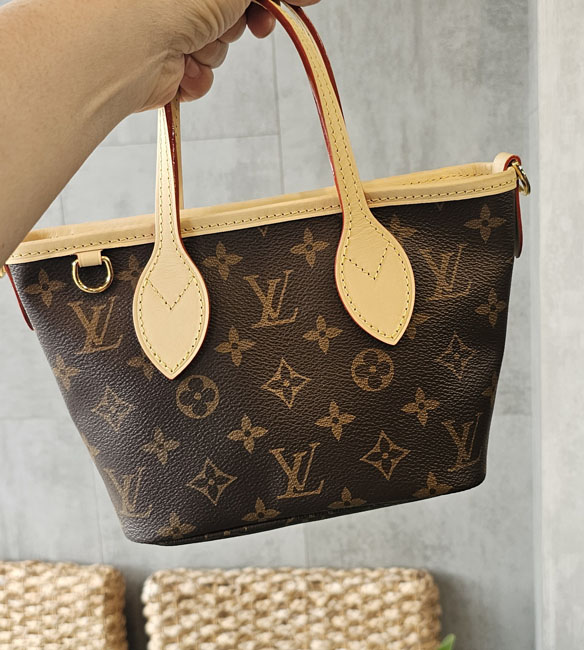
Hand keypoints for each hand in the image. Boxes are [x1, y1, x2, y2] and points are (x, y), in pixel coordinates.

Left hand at [141, 0, 320, 110]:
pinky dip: (196, 75)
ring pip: (215, 44)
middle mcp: (169, 0)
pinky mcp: (159, 64)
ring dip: (213, 49)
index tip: (299, 1)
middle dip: (239, 21)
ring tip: (194, 42)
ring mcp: (162, 27)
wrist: (122, 45)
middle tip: (255, 24)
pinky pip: (197, 73)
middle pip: (228, 9)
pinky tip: (181, 67)